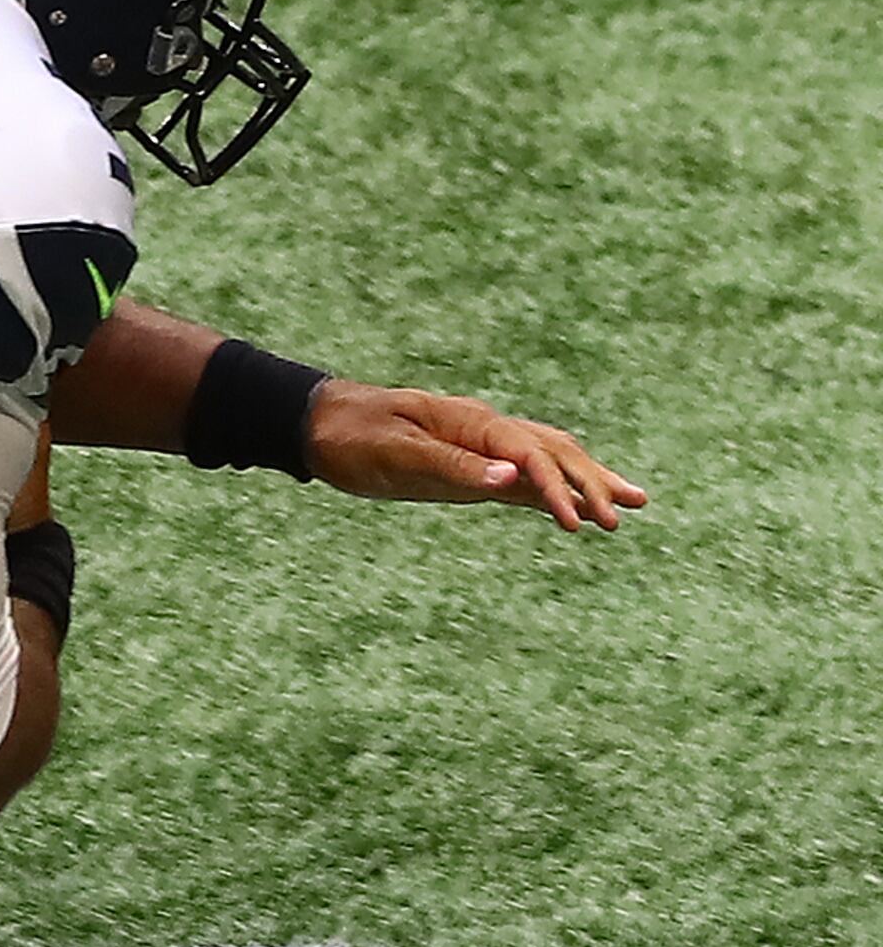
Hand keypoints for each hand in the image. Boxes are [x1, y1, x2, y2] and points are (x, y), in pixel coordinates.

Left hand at [306, 384, 647, 531]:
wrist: (315, 422)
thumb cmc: (350, 435)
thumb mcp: (394, 452)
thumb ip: (451, 465)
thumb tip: (510, 479)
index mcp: (470, 422)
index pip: (529, 454)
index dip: (557, 488)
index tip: (579, 523)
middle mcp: (482, 431)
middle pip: (552, 453)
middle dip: (592, 481)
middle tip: (632, 511)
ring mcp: (478, 448)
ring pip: (545, 462)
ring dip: (585, 481)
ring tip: (631, 503)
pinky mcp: (466, 467)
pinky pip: (519, 478)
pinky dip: (551, 491)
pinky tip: (575, 508)